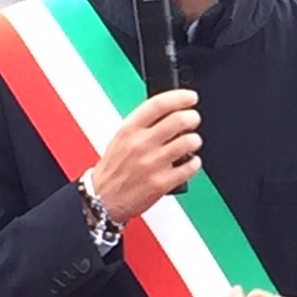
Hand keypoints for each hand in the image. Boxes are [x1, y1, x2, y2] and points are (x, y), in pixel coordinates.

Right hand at [89, 89, 200, 222]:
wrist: (102, 199)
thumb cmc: (113, 168)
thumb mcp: (120, 138)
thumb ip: (143, 123)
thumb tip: (171, 109)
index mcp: (129, 130)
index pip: (158, 104)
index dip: (179, 97)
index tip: (190, 97)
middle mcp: (140, 144)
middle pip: (178, 120)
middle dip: (192, 117)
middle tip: (193, 119)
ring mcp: (152, 164)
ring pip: (188, 142)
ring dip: (195, 140)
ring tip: (192, 142)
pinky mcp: (161, 183)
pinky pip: (189, 167)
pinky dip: (195, 162)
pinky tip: (190, 162)